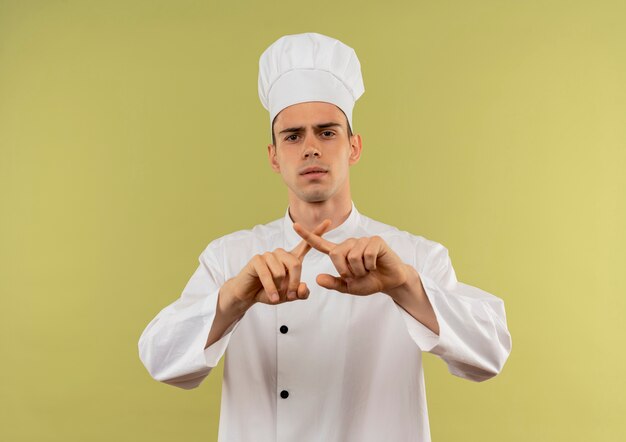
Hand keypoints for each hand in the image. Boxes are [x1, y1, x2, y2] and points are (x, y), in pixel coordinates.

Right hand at [225, 219, 331, 307]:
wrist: (248, 295)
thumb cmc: (270, 292)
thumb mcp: (289, 296)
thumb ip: (300, 294)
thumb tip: (304, 286)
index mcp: (291, 259)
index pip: (306, 244)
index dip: (317, 233)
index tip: (329, 222)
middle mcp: (281, 254)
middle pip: (296, 263)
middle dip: (293, 282)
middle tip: (290, 296)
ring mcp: (268, 255)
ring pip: (280, 271)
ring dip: (279, 287)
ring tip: (274, 292)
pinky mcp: (257, 259)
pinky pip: (268, 274)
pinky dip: (271, 289)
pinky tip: (271, 296)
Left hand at [292, 221, 409, 296]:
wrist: (389, 282)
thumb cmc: (369, 282)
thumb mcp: (349, 287)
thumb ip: (334, 283)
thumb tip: (318, 278)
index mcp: (340, 253)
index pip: (320, 244)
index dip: (308, 235)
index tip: (294, 225)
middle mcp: (349, 244)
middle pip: (336, 254)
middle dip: (346, 271)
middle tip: (357, 275)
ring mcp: (362, 240)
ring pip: (353, 256)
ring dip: (361, 270)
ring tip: (368, 270)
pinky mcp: (375, 241)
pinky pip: (367, 254)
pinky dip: (371, 265)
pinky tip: (376, 265)